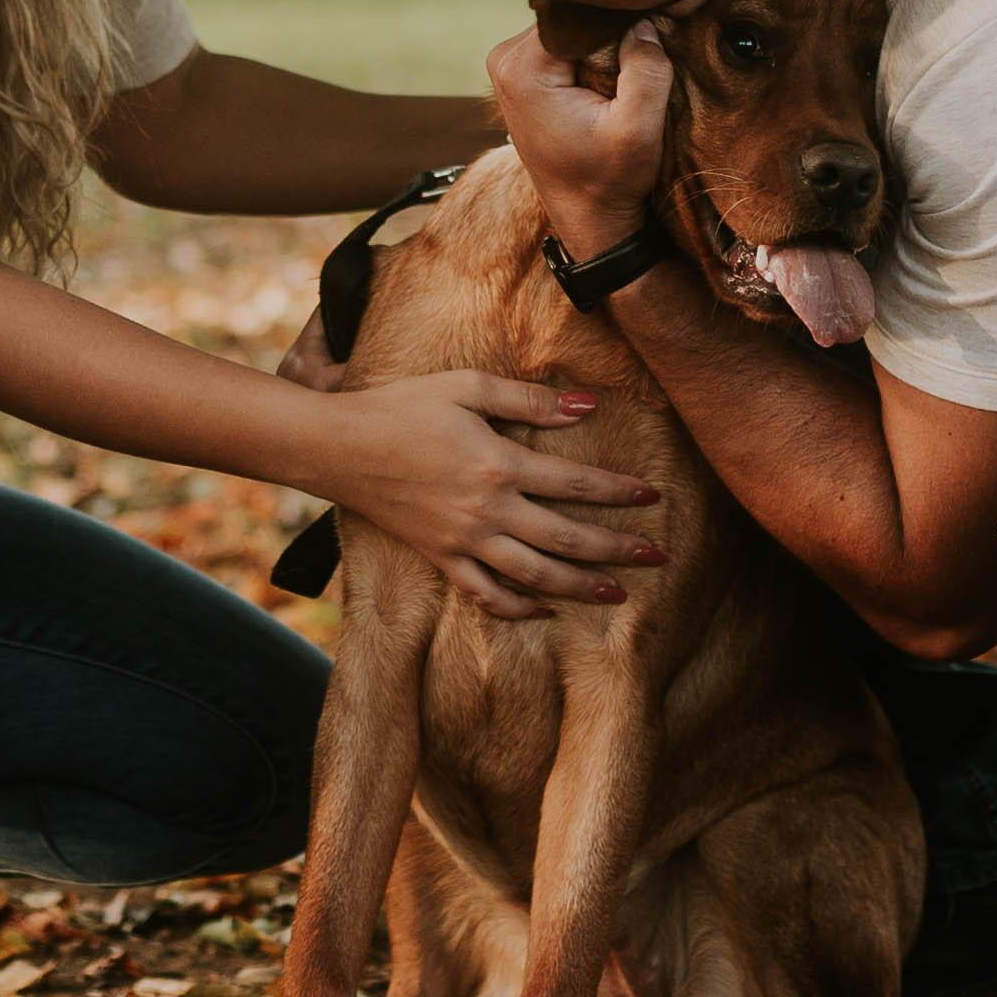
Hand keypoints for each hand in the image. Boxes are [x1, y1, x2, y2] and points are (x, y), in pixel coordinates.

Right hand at [329, 368, 663, 622]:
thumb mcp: (467, 387)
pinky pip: (487, 595)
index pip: (576, 485)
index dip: (619, 493)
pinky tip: (546, 608)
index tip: (653, 498)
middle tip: (656, 556)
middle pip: (567, 540)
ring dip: (581, 589)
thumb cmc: (402, 407)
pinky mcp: (441, 559)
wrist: (339, 447)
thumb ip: (530, 400)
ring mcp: (464, 542)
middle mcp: (488, 512)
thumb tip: (588, 406)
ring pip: (535, 578)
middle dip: (617, 551)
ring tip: (618, 595)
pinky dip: (520, 608)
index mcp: (499, 466)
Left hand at [484, 12, 671, 261]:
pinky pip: (564, 43)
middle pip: (572, 16)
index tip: (647, 41)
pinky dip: (592, 54)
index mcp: (523, 67)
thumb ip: (647, 70)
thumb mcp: (638, 130)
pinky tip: (610, 78)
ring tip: (625, 73)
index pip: (580, 11)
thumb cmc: (609, 180)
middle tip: (641, 57)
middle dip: (610, 30)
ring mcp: (509, 65)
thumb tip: (644, 21)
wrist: (588, 217)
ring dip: (603, 42)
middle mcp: (505, 59)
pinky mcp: (522, 74)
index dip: (619, 20)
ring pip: (571, 28)